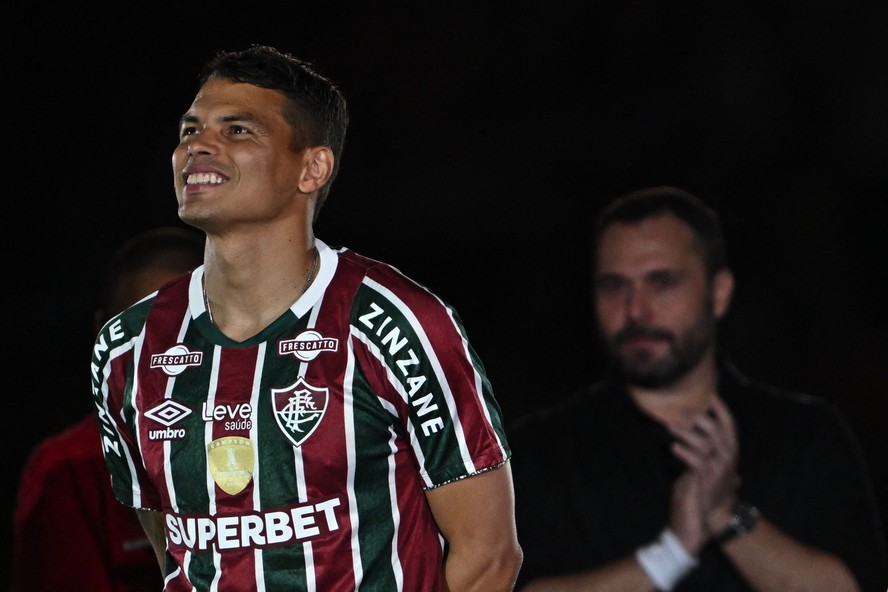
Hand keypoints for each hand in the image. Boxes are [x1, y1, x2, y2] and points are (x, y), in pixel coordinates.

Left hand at [666, 395, 739, 550]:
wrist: (713, 513)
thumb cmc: (708, 482)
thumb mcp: (709, 459)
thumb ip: (704, 441)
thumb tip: (690, 420)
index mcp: (730, 448)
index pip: (729, 424)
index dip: (720, 408)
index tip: (709, 394)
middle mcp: (728, 455)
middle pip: (716, 430)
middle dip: (699, 417)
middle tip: (680, 408)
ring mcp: (720, 467)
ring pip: (705, 443)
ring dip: (687, 433)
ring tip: (670, 426)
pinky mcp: (709, 479)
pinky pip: (698, 462)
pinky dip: (685, 453)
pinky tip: (673, 447)